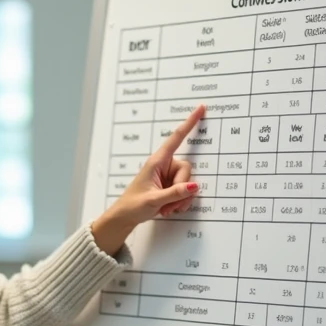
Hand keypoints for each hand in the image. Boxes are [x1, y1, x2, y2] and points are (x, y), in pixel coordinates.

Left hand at [91, 103, 204, 254]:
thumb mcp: (154, 200)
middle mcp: (164, 165)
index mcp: (157, 162)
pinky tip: (168, 209)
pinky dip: (180, 202)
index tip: (200, 108)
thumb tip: (194, 186)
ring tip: (165, 208)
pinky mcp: (170, 186)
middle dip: (182, 190)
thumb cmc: (133, 205)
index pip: (176, 138)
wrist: (125, 217)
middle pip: (187, 169)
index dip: (189, 122)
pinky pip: (185, 191)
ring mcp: (168, 176)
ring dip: (180, 199)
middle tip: (169, 205)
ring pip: (188, 183)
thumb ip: (174, 193)